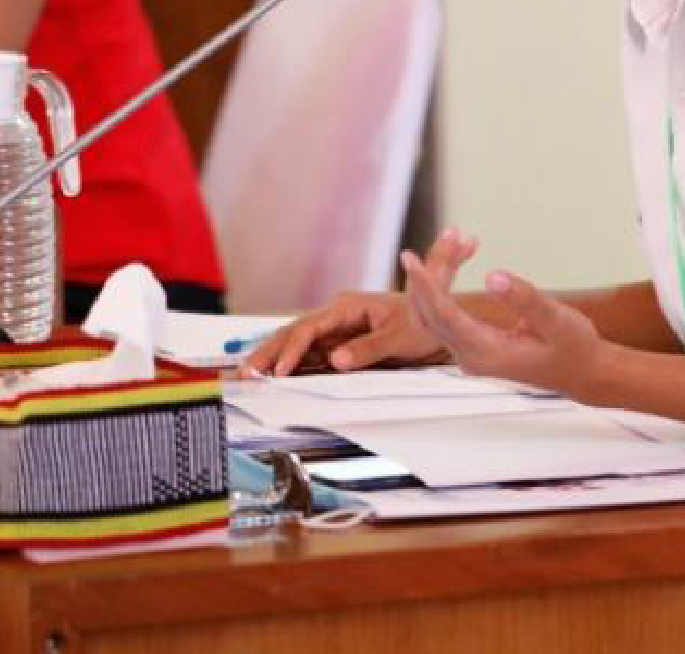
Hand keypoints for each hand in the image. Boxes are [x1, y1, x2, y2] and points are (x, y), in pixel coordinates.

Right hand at [239, 287, 445, 377]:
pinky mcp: (337, 345)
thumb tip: (335, 361)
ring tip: (246, 376)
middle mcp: (336, 316)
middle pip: (293, 333)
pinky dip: (288, 366)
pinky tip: (269, 378)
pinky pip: (308, 356)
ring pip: (295, 345)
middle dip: (268, 353)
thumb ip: (367, 349)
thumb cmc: (423, 325)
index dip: (292, 351)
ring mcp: (334, 331)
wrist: (440, 324)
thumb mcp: (399, 338)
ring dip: (272, 359)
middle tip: (244, 373)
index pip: (310, 328)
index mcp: (348, 307)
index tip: (278, 371)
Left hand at [401, 229, 605, 399]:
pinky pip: (446, 311)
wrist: (583, 372)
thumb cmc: (574, 349)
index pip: (443, 315)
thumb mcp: (559, 321)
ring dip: (440, 273)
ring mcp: (469, 352)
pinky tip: (463, 256)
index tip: (410, 258)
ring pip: (435, 310)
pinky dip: (448, 282)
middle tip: (452, 234)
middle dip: (434, 269)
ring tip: (459, 238)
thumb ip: (526, 300)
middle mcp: (471, 356)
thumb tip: (492, 276)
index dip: (425, 285)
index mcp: (487, 353)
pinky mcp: (472, 343)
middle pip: (431, 311)